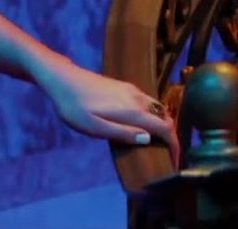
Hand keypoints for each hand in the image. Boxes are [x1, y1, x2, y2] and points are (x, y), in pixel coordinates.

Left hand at [33, 55, 180, 167]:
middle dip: (171, 135)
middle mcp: (137, 98)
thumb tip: (148, 139)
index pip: (164, 127)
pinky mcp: (124, 86)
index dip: (174, 144)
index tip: (175, 159)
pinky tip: (142, 123)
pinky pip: (148, 102)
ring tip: (157, 141)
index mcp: (132, 110)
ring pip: (157, 107)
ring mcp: (131, 90)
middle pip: (165, 116)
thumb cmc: (74, 106)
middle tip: (167, 153)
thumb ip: (122, 133)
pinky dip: (153, 115)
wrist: (61, 78)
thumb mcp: (94, 127)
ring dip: (162, 124)